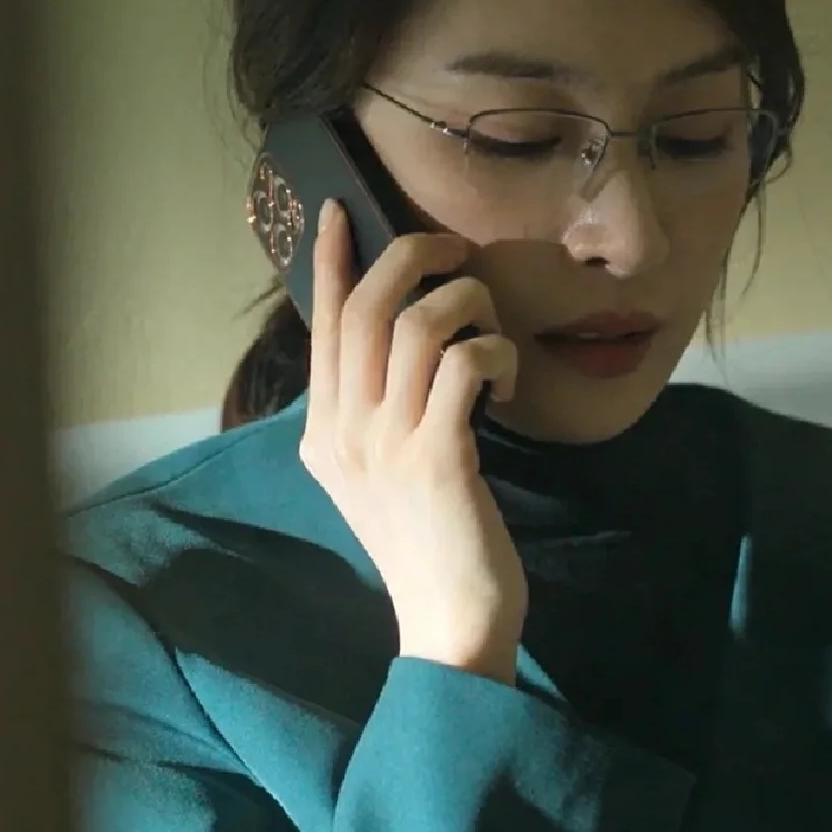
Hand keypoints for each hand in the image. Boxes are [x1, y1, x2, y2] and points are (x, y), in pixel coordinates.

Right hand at [298, 201, 524, 684]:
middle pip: (364, 307)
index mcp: (323, 431)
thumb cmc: (425, 541)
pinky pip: (465, 363)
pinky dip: (495, 353)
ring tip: (495, 334)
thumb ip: (374, 412)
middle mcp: (343, 431)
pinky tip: (508, 384)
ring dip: (469, 305)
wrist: (449, 621)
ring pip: (419, 324)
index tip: (339, 209)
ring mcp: (386, 443)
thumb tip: (404, 341)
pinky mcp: (437, 457)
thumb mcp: (378, 474)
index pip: (323, 326)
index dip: (330, 261)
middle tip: (455, 249)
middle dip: (411, 257)